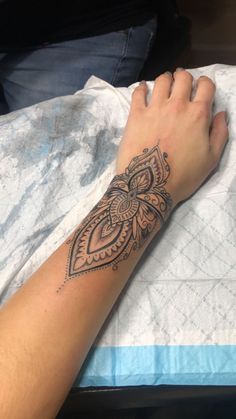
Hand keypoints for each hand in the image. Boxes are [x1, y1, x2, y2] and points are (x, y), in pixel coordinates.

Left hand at [116, 69, 227, 206]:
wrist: (149, 185)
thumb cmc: (183, 176)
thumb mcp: (211, 159)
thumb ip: (220, 133)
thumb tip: (221, 114)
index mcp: (198, 114)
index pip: (206, 85)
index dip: (205, 83)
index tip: (202, 88)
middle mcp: (177, 105)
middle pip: (182, 77)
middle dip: (184, 77)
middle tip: (182, 84)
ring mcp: (155, 108)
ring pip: (161, 80)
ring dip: (166, 79)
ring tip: (165, 84)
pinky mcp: (135, 115)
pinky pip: (138, 93)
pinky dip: (142, 87)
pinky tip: (143, 88)